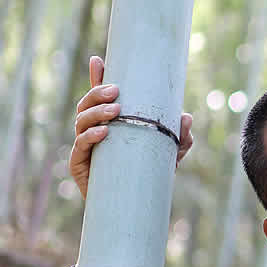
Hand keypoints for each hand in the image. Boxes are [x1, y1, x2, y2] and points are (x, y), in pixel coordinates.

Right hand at [69, 54, 193, 198]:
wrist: (134, 206)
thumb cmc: (147, 175)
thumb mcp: (169, 155)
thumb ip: (179, 138)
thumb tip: (186, 118)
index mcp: (107, 123)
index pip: (99, 97)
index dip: (96, 77)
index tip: (98, 59)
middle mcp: (91, 131)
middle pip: (86, 105)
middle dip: (97, 93)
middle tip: (117, 91)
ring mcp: (83, 147)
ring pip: (81, 122)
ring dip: (97, 113)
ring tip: (115, 111)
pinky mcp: (80, 165)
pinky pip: (81, 147)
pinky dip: (91, 138)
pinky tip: (104, 133)